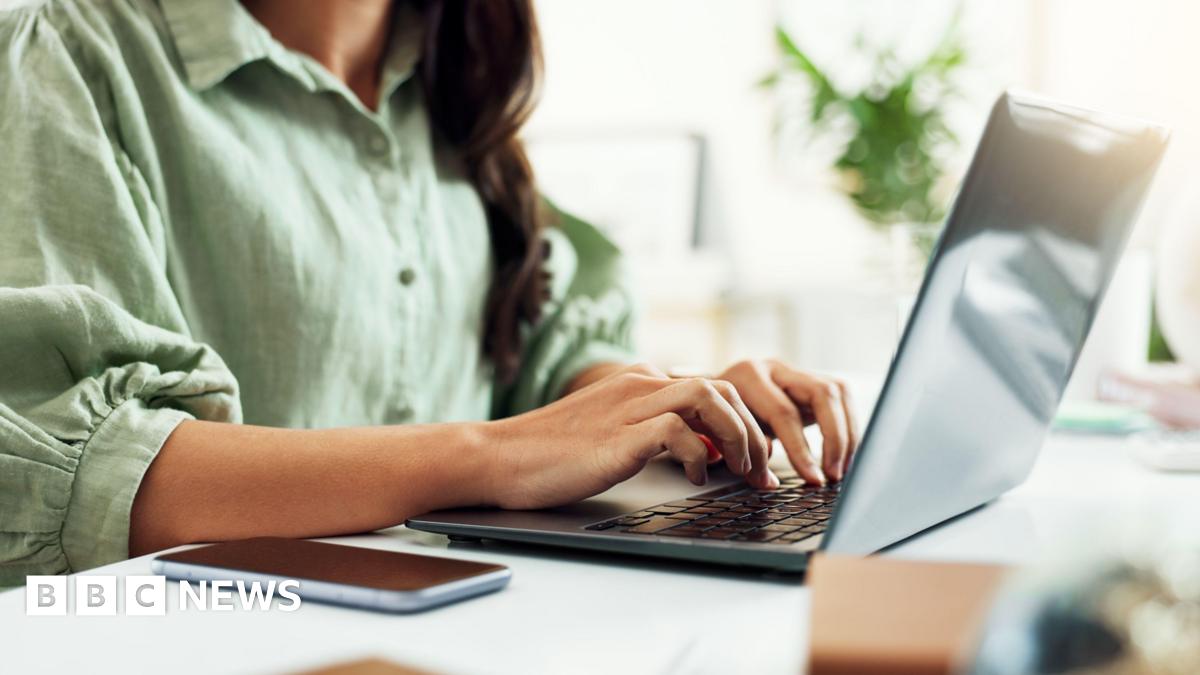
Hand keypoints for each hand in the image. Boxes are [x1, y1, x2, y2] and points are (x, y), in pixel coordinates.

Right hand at [488, 364, 773, 509]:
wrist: (499, 457)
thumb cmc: (551, 455)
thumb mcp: (613, 434)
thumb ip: (652, 432)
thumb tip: (699, 450)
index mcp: (639, 381)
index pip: (712, 387)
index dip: (743, 423)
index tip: (755, 460)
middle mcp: (639, 384)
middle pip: (721, 388)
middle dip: (752, 431)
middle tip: (761, 472)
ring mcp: (628, 406)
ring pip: (707, 398)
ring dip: (735, 435)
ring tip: (740, 470)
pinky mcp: (617, 436)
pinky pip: (676, 431)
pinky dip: (696, 455)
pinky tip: (694, 478)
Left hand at [716, 359, 857, 483]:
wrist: (714, 397)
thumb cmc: (718, 419)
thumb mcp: (724, 431)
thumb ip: (746, 444)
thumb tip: (768, 462)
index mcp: (748, 376)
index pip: (784, 413)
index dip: (801, 449)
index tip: (813, 479)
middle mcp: (775, 367)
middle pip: (822, 394)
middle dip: (834, 438)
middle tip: (833, 474)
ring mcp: (795, 370)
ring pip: (837, 392)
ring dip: (847, 433)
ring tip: (843, 468)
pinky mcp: (811, 380)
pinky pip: (841, 398)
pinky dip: (848, 427)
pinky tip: (845, 454)